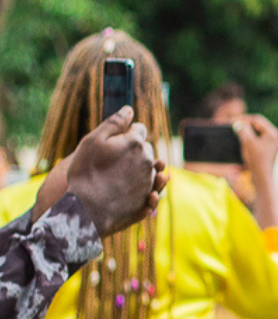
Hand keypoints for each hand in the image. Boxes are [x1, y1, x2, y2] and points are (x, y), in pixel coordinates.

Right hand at [57, 106, 164, 235]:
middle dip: (134, 149)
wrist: (86, 209)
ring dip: (140, 168)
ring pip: (150, 169)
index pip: (139, 129)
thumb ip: (114, 123)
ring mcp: (149, 181)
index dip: (126, 132)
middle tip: (113, 158)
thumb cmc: (85, 173)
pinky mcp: (148, 200)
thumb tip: (129, 109)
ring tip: (120, 174)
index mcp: (136, 144)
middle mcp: (148, 161)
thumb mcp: (93, 141)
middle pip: (146, 148)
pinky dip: (145, 188)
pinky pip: (151, 190)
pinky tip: (132, 189)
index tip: (114, 140)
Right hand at [236, 113, 277, 185]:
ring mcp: (271, 143)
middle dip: (245, 123)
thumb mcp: (248, 143)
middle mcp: (274, 136)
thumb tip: (238, 122)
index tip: (232, 120)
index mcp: (273, 133)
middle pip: (257, 124)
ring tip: (236, 130)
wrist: (262, 178)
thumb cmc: (257, 161)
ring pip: (256, 130)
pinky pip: (256, 138)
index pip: (257, 119)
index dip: (243, 118)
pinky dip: (248, 136)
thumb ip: (243, 130)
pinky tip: (241, 138)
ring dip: (246, 129)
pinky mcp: (267, 148)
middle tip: (233, 123)